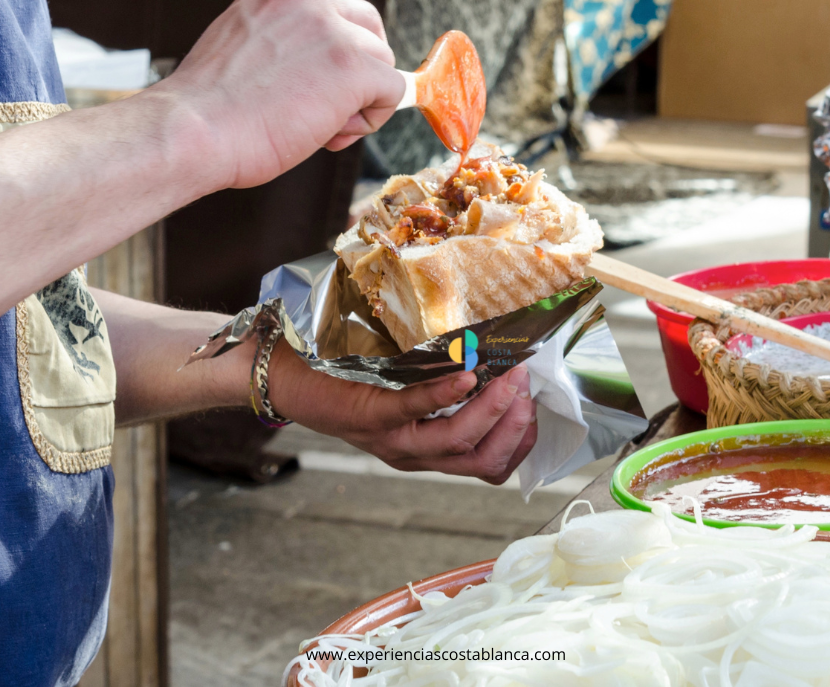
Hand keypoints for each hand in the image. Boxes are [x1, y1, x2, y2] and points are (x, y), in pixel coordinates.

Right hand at [156, 0, 404, 190]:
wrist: (193, 132)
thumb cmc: (210, 115)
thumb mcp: (245, 55)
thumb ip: (286, 49)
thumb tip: (324, 77)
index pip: (335, 9)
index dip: (336, 54)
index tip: (313, 87)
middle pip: (370, 27)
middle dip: (360, 71)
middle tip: (327, 111)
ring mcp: (332, 30)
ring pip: (383, 62)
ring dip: (362, 101)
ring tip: (319, 128)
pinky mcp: (353, 65)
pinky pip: (394, 90)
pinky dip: (373, 119)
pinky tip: (332, 134)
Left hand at [270, 341, 537, 483]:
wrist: (293, 382)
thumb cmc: (353, 383)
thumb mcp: (406, 396)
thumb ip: (445, 391)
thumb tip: (495, 361)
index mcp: (428, 453)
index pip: (489, 467)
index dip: (520, 445)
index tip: (537, 410)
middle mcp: (415, 455)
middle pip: (481, 460)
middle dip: (514, 427)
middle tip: (529, 390)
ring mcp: (393, 441)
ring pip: (456, 441)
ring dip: (492, 410)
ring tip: (511, 379)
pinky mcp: (372, 415)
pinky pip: (415, 410)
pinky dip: (445, 394)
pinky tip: (469, 375)